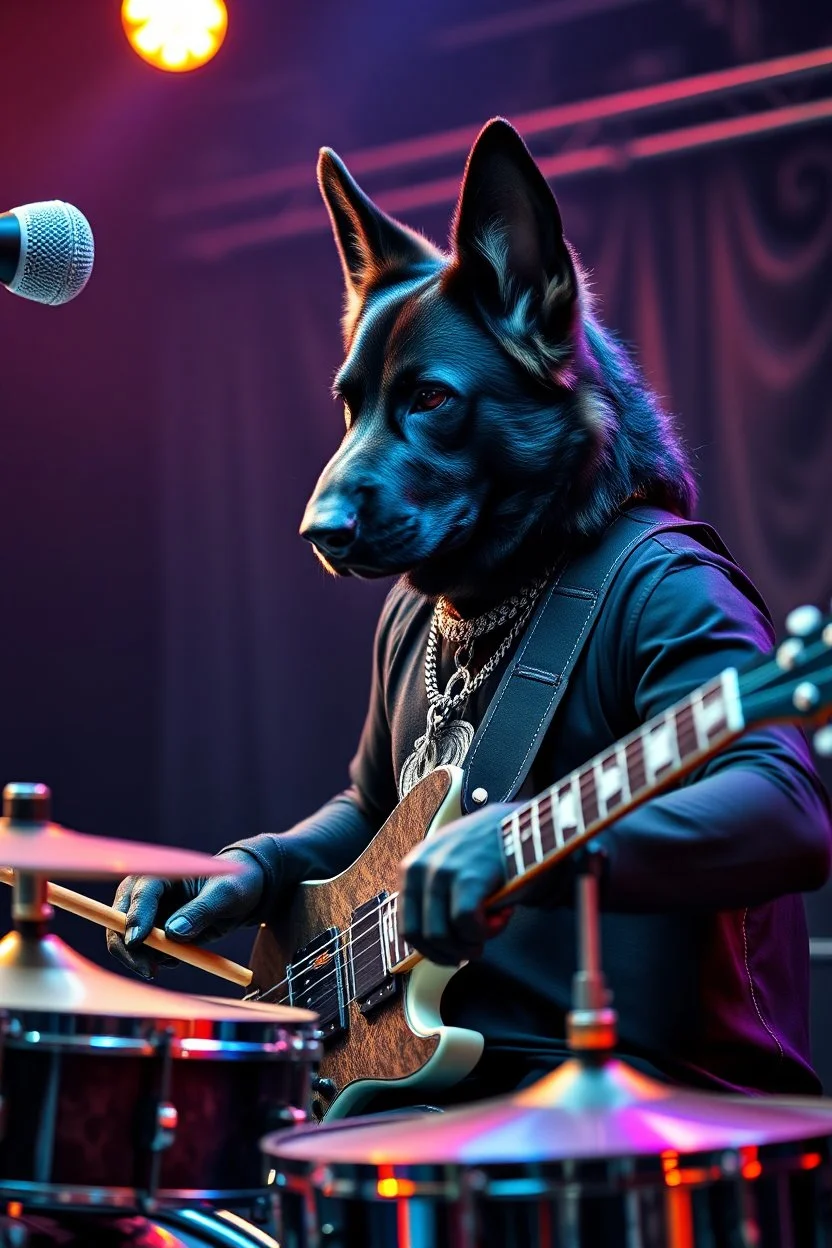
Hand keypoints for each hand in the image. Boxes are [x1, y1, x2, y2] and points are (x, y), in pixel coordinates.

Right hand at [106, 848, 265, 978]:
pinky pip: (145, 952)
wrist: (243, 894)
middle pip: (119, 919)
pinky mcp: (155, 932)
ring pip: (128, 940)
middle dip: (127, 946)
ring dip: (145, 957)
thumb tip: (173, 933)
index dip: (136, 915)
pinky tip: (181, 956)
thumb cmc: (236, 883)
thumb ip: (201, 911)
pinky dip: (157, 960)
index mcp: (163, 873)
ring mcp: (149, 913)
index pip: (141, 892)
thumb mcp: (226, 894)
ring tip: (179, 958)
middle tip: (148, 971)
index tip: (137, 940)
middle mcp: (148, 892)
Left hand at [399, 803, 515, 965]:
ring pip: (441, 935)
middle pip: (420, 936)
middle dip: (450, 952)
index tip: (451, 954)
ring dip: (470, 943)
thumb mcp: (449, 866)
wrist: (526, 823)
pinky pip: (466, 925)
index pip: (406, 925)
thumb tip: (431, 942)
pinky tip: (502, 917)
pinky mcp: (468, 877)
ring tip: (493, 926)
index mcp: (411, 867)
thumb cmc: (490, 850)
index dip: (430, 950)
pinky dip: (485, 931)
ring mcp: (442, 871)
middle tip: (475, 949)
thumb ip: (433, 897)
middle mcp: (420, 867)